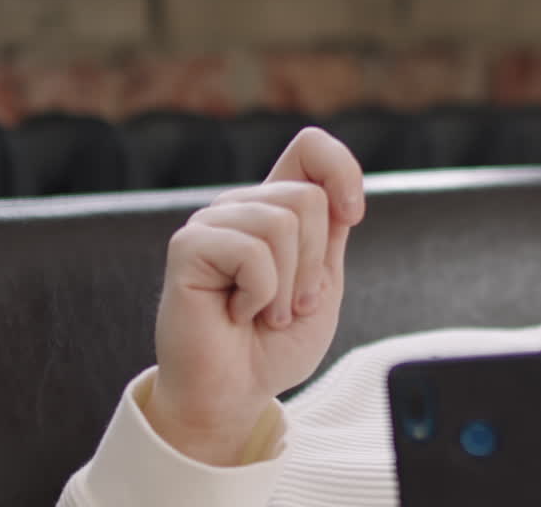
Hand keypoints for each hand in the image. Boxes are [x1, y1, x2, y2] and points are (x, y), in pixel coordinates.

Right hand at [144, 127, 364, 464]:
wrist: (235, 392)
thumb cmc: (275, 345)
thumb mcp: (322, 285)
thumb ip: (328, 235)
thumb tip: (335, 191)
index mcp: (278, 208)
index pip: (310, 147)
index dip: (341, 170)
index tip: (352, 216)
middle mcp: (243, 206)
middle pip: (307, 196)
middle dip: (313, 264)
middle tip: (290, 304)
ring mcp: (213, 222)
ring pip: (282, 223)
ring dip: (286, 287)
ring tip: (263, 312)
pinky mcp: (188, 246)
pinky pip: (252, 253)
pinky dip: (259, 295)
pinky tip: (236, 312)